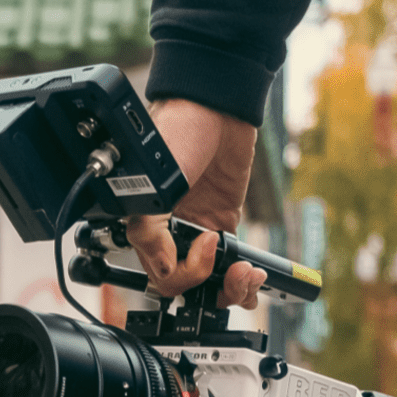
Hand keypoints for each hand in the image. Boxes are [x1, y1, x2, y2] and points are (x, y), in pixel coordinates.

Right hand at [125, 98, 268, 308]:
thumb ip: (148, 231)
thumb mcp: (155, 183)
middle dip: (206, 285)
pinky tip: (252, 273)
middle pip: (184, 285)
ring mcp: (197, 229)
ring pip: (209, 282)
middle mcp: (168, 232)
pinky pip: (230, 265)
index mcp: (144, 225)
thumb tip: (162, 268)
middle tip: (222, 259)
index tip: (201, 246)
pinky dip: (243, 279)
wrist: (216, 107)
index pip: (157, 274)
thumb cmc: (178, 131)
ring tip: (247, 277)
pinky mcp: (223, 222)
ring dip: (229, 290)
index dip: (181, 273)